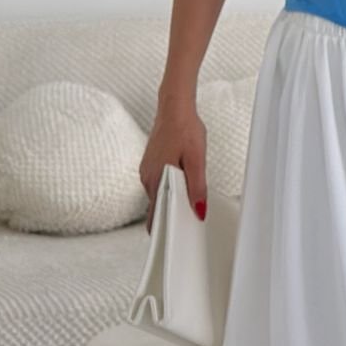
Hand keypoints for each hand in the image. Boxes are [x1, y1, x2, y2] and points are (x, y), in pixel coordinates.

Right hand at [140, 104, 207, 233]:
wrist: (175, 108)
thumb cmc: (184, 129)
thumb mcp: (196, 159)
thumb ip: (196, 187)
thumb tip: (198, 209)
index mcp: (155, 180)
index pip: (155, 215)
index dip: (165, 228)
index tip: (175, 237)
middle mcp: (147, 177)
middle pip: (157, 206)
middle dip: (171, 214)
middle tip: (190, 219)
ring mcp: (147, 170)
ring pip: (159, 194)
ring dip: (172, 199)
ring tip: (190, 200)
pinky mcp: (151, 163)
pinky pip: (159, 182)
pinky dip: (170, 187)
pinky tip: (183, 183)